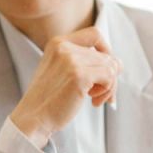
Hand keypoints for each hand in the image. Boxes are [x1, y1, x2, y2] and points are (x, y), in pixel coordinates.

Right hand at [9, 27, 121, 147]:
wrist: (33, 118)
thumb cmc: (48, 99)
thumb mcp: (61, 71)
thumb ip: (85, 62)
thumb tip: (119, 64)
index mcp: (57, 43)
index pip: (94, 34)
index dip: (105, 49)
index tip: (104, 68)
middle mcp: (64, 47)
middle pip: (106, 55)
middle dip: (109, 77)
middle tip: (100, 95)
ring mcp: (71, 60)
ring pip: (111, 66)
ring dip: (109, 86)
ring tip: (95, 99)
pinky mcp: (79, 75)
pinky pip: (110, 77)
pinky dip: (107, 92)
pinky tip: (93, 101)